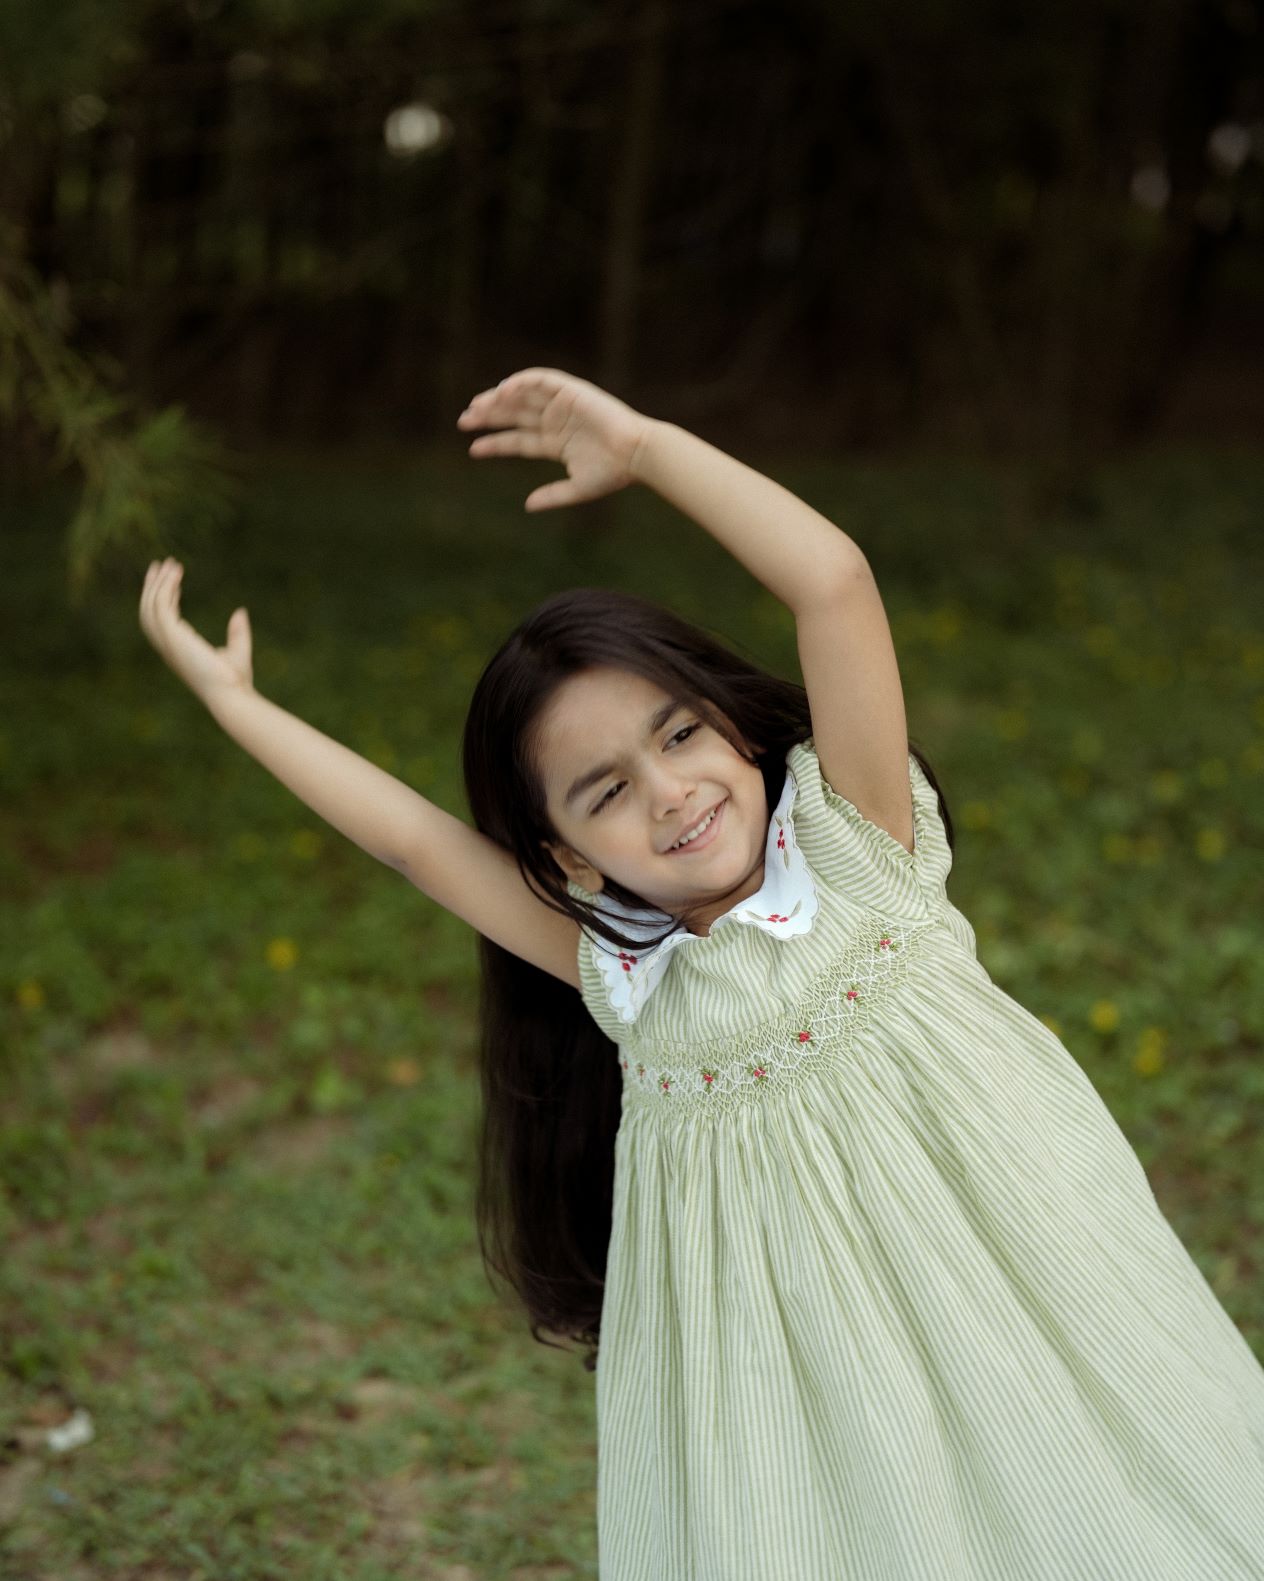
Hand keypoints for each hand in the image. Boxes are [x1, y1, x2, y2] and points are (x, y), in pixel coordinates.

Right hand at [139, 558, 253, 703]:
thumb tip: (240, 612)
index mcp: (178, 651)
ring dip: (158, 583)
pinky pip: (161, 605)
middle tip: (160, 565)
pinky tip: (177, 573)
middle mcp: (168, 647)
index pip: (163, 621)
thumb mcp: (238, 651)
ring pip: (151, 606)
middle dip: (153, 587)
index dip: (165, 598)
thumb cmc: (235, 682)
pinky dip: (166, 587)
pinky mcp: (172, 636)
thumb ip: (238, 632)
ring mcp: (167, 642)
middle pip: (149, 611)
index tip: (171, 578)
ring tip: (171, 564)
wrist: (232, 695)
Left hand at [456, 367, 653, 509]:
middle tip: (464, 421)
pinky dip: (520, 382)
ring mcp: (562, 404)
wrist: (636, 453)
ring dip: (498, 399)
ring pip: (521, 396)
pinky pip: (539, 380)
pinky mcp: (570, 390)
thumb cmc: (613, 473)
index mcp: (557, 442)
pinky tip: (501, 392)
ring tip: (475, 407)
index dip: (496, 444)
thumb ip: (552, 495)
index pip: (519, 440)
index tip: (473, 450)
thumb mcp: (578, 488)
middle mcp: (556, 420)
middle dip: (489, 417)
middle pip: (515, 415)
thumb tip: (527, 506)